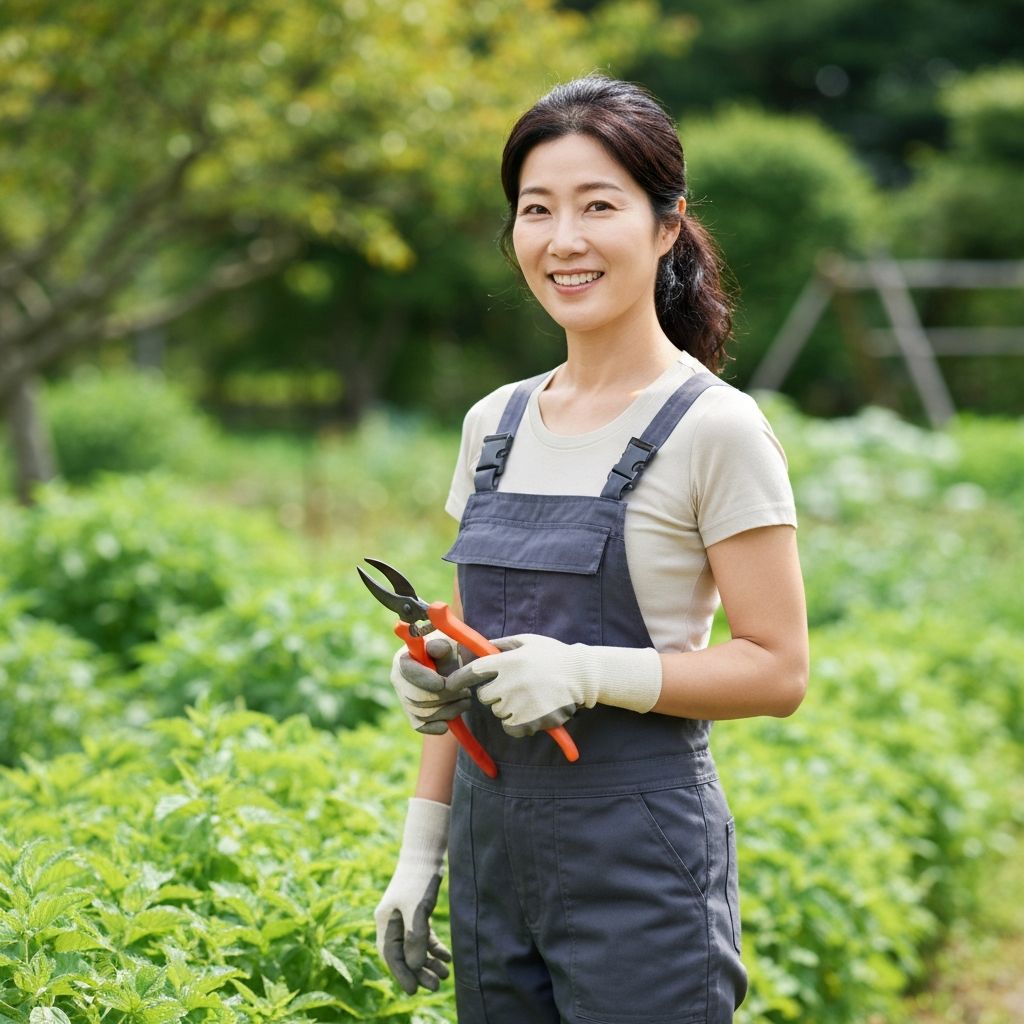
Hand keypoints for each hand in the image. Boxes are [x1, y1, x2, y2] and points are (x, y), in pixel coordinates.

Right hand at [375, 798, 452, 994]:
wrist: (426, 853)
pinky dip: (434, 946)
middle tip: (436, 986)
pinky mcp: (417, 910)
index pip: (391, 955)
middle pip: (404, 954)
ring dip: (429, 961)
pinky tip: (446, 957)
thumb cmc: (418, 880)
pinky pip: (423, 935)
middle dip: (419, 971)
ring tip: (445, 975)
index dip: (402, 974)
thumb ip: (414, 938)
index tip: (413, 991)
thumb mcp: (417, 910)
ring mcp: (404, 916)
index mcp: (385, 922)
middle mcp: (392, 921)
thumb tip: (414, 965)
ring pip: (415, 946)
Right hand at [389, 633, 471, 734]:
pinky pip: (420, 726)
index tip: (442, 683)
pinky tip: (447, 724)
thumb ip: (441, 645)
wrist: (451, 667)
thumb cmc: (448, 652)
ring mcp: (404, 699)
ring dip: (448, 709)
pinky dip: (434, 727)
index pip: (407, 670)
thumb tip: (437, 649)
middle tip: (465, 691)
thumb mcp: (447, 643)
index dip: (423, 678)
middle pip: (416, 696)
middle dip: (444, 696)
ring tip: (466, 698)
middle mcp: (399, 680)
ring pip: (423, 712)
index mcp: (403, 659)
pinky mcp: (413, 715)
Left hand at [445, 634, 662, 736]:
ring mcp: (519, 704)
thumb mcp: (527, 641)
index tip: (451, 685)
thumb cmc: (554, 655)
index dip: (458, 679)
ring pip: (498, 712)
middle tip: (514, 687)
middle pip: (484, 696)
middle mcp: (509, 683)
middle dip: (494, 693)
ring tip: (531, 696)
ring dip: (508, 707)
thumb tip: (476, 646)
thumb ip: (501, 644)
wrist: (583, 675)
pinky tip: (532, 711)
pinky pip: (510, 727)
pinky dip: (517, 723)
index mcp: (506, 662)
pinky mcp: (530, 722)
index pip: (471, 672)